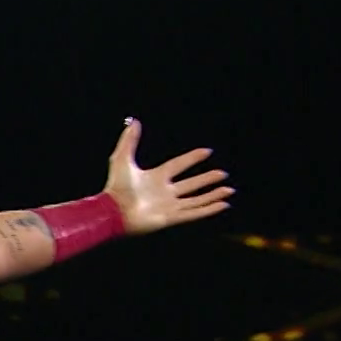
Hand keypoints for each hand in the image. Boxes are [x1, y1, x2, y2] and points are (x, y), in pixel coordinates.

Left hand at [101, 118, 233, 234]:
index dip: (192, 158)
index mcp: (155, 177)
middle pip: (191, 184)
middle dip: (207, 179)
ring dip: (212, 195)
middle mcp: (164, 192)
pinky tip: (222, 204)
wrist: (112, 210)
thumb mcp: (122, 158)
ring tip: (228, 190)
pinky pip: (194, 213)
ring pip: (196, 200)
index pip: (178, 165)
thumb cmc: (115, 186)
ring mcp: (168, 206)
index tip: (207, 151)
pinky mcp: (171, 218)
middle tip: (223, 174)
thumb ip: (129, 140)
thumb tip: (135, 122)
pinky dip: (209, 209)